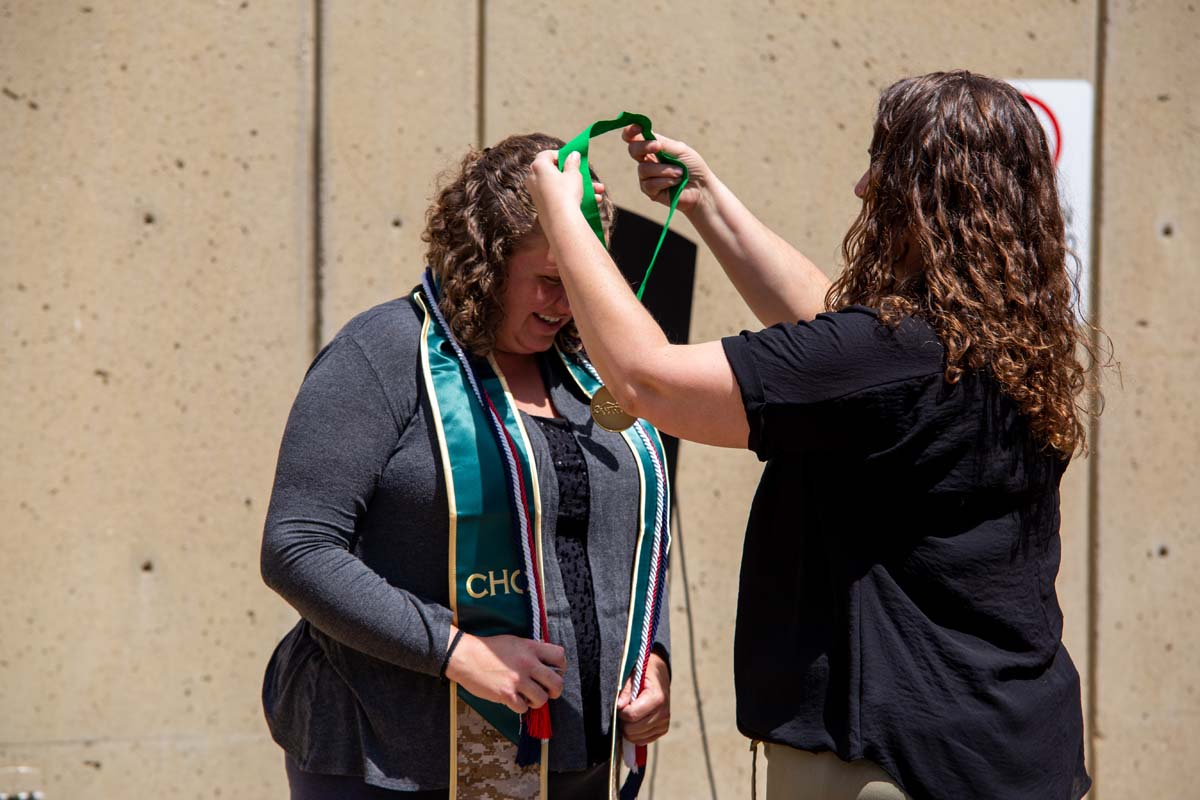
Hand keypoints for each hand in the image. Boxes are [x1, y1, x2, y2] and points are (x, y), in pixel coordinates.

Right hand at [444, 629, 566, 714]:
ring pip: (542, 699)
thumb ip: (531, 650)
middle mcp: (527, 663)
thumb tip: (546, 661)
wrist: (466, 656)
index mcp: (531, 648)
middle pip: (557, 683)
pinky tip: (512, 700)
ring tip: (526, 697)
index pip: (560, 657)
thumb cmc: (489, 650)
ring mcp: (517, 680)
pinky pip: (523, 709)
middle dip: (554, 691)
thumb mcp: (514, 642)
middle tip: (546, 692)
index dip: (561, 668)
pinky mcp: (506, 694)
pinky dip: (519, 707)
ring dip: (536, 701)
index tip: (554, 673)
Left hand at [527, 149, 595, 219]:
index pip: (547, 154)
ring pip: (559, 186)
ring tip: (597, 191)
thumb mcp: (574, 174)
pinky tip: (592, 201)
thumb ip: (573, 163)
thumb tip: (573, 154)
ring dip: (579, 187)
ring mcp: (536, 193)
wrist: (561, 221)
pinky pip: (558, 197)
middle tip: (585, 174)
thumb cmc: (566, 193)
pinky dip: (571, 197)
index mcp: (539, 166)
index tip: (573, 159)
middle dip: (574, 174)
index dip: (561, 155)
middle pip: (554, 171)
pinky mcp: (541, 205)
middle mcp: (533, 178)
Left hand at [616, 651, 670, 745]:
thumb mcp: (633, 677)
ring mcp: (664, 723)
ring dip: (629, 728)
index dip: (621, 712)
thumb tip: (619, 707)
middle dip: (624, 722)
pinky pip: (643, 741)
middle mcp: (663, 713)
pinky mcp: (663, 730)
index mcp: (657, 698)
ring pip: (637, 738)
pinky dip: (635, 734)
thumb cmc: (644, 675)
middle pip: (633, 730)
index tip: (620, 704)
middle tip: (624, 710)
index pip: (631, 715)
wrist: (659, 675)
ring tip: (630, 714)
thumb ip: (625, 692)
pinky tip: (635, 722)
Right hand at [622, 125, 713, 214]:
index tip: (638, 127)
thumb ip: (663, 143)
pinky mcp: (650, 191)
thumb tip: (647, 134)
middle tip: (658, 147)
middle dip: (644, 147)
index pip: (635, 138)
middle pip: (633, 150)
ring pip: (644, 169)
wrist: (702, 187)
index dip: (631, 131)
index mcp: (653, 148)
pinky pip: (650, 184)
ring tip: (680, 172)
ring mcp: (647, 177)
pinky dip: (665, 181)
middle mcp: (647, 161)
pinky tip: (676, 182)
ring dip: (665, 170)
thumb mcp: (680, 150)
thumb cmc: (693, 166)